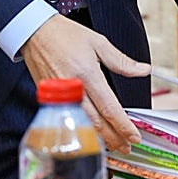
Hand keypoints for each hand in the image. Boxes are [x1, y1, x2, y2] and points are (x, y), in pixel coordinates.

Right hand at [20, 15, 151, 153]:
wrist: (34, 32)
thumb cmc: (64, 34)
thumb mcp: (97, 42)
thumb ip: (121, 61)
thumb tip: (143, 70)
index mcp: (86, 74)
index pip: (109, 108)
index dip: (123, 125)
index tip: (134, 136)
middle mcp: (72, 89)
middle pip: (96, 122)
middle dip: (114, 137)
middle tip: (128, 146)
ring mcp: (59, 96)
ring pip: (82, 124)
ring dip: (100, 138)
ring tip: (114, 144)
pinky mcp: (50, 99)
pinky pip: (70, 120)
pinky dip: (84, 130)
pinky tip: (92, 134)